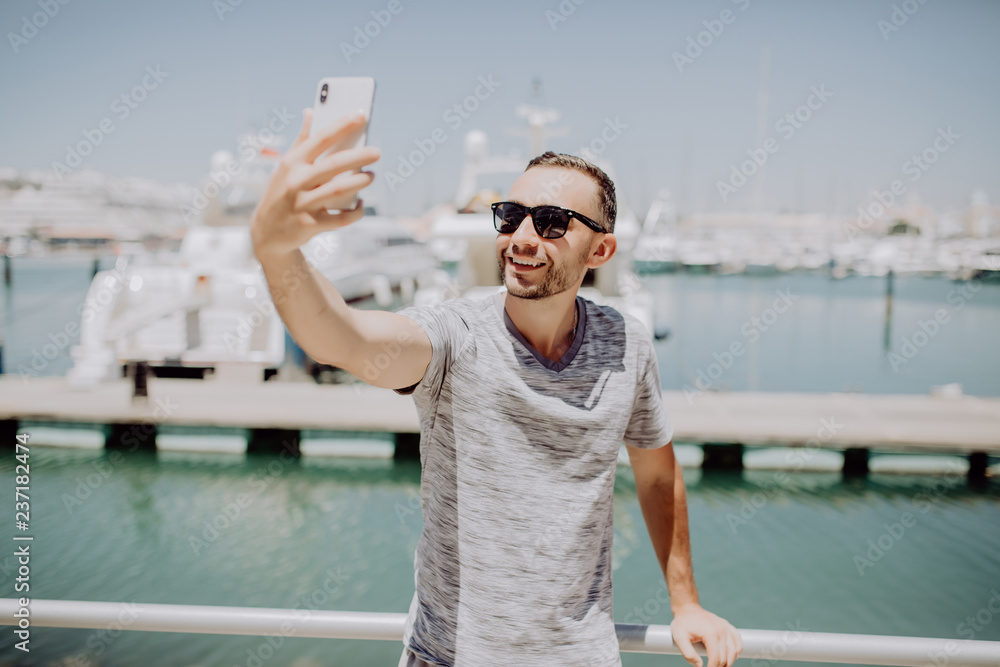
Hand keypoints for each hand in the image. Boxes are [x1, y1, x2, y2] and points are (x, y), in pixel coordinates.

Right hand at [250, 108, 380, 259]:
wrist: (267, 232)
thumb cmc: (281, 192)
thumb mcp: (286, 166)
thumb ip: (302, 140)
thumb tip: (311, 111)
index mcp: (292, 162)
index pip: (320, 138)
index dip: (341, 125)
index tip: (361, 115)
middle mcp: (296, 181)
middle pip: (333, 164)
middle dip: (359, 156)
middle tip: (377, 152)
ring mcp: (302, 204)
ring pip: (338, 190)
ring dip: (360, 182)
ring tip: (372, 176)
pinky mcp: (309, 224)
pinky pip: (340, 218)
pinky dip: (355, 212)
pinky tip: (361, 204)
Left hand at [670, 603, 742, 666]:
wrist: (687, 608)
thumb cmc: (682, 623)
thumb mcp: (679, 638)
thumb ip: (688, 654)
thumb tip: (700, 666)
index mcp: (710, 634)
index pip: (716, 659)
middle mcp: (721, 630)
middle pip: (725, 657)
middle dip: (719, 666)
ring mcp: (725, 627)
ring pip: (733, 651)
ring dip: (728, 661)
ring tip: (719, 666)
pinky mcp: (727, 625)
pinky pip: (737, 639)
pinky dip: (737, 649)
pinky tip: (733, 656)